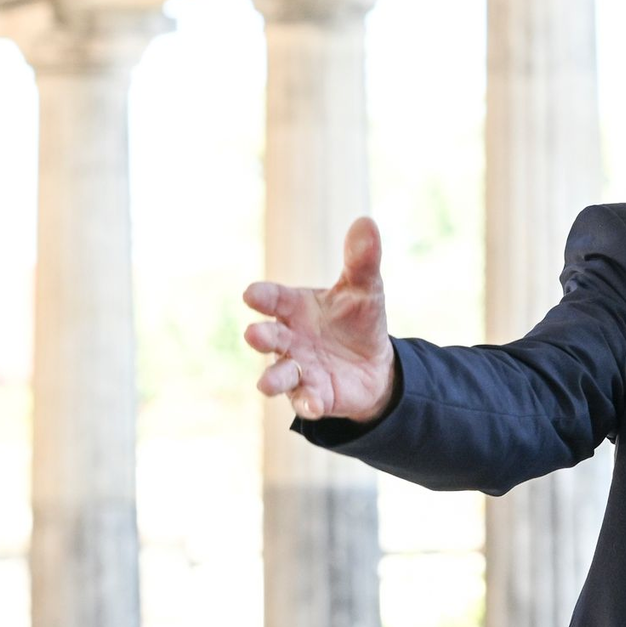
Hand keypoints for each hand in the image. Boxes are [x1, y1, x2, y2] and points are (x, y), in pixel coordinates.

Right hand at [242, 217, 396, 421]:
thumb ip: (361, 259)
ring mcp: (298, 369)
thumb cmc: (357, 320)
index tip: (252, 294)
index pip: (272, 299)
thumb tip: (366, 222)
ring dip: (272, 378)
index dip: (262, 296)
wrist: (373, 363)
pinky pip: (305, 401)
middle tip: (255, 334)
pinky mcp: (314, 395)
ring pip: (278, 375)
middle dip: (261, 336)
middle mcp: (289, 339)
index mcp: (294, 308)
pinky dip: (307, 403)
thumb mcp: (365, 288)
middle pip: (268, 337)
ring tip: (267, 383)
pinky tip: (314, 404)